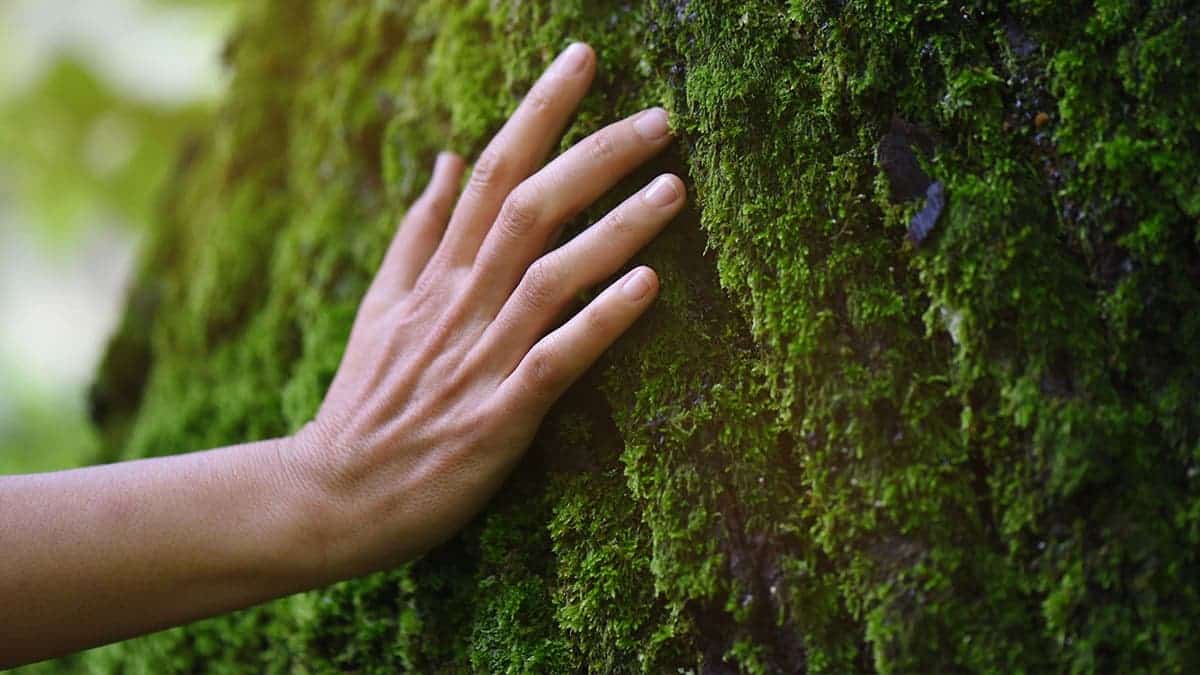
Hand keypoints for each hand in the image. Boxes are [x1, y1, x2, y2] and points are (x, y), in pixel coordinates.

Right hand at [293, 42, 683, 579]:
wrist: (332, 495)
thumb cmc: (368, 401)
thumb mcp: (381, 305)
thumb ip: (419, 232)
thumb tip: (446, 158)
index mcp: (436, 274)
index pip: (491, 171)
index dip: (539, 112)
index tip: (584, 60)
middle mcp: (459, 304)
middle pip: (528, 208)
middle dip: (594, 155)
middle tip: (660, 117)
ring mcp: (478, 359)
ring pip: (549, 276)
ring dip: (614, 229)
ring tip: (674, 188)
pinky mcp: (497, 418)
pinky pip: (554, 361)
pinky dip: (600, 322)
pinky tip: (648, 287)